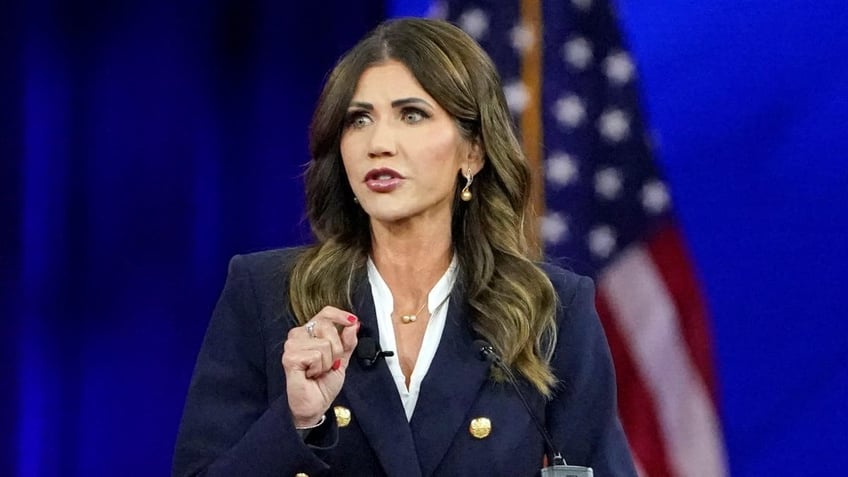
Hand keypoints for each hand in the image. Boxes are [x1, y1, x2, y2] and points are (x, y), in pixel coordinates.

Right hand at [282, 306, 358, 426]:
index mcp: (310, 332)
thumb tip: (354, 325)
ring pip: (324, 343)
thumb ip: (348, 341)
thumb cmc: (323, 383)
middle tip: (328, 364)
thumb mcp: (342, 359)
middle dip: (336, 349)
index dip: (340, 315)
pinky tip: (310, 375)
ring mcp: (292, 345)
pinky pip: (316, 355)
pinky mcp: (290, 357)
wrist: (316, 405)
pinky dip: (319, 368)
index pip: (325, 313)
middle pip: (327, 326)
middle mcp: (298, 335)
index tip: (352, 321)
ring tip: (317, 372)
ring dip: (327, 362)